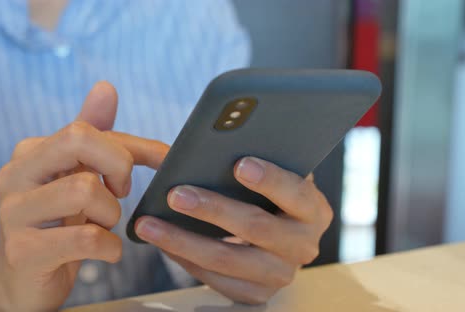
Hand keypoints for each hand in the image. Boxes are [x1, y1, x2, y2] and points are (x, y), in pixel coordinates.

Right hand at [0, 82, 167, 310]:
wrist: (21, 280)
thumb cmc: (59, 223)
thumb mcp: (77, 177)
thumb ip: (95, 136)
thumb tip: (106, 87)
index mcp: (31, 152)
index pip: (88, 128)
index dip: (133, 145)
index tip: (159, 162)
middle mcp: (15, 175)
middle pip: (79, 139)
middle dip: (118, 166)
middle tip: (121, 192)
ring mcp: (13, 213)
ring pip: (85, 190)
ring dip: (111, 214)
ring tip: (103, 225)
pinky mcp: (23, 252)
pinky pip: (86, 238)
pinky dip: (110, 247)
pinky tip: (106, 251)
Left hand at [135, 157, 332, 303]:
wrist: (281, 240)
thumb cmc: (273, 199)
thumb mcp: (278, 180)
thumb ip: (262, 164)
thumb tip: (220, 145)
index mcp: (314, 211)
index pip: (296, 193)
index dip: (269, 179)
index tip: (239, 164)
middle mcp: (303, 246)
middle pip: (255, 227)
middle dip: (212, 209)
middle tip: (176, 194)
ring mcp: (280, 274)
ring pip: (227, 259)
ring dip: (183, 240)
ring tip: (150, 223)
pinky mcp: (256, 294)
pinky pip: (215, 279)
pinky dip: (185, 260)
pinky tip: (163, 243)